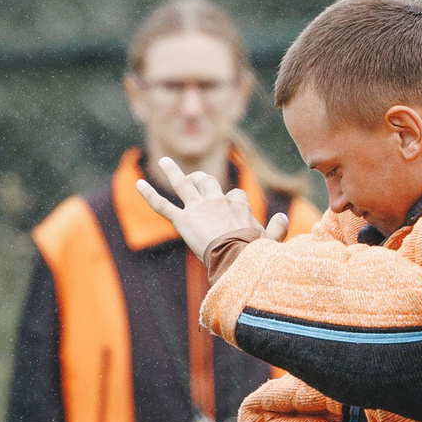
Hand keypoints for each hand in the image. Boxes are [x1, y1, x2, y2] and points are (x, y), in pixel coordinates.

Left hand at [135, 156, 287, 260]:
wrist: (237, 259)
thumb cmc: (255, 253)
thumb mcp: (271, 240)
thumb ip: (277, 228)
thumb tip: (284, 218)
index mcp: (238, 205)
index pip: (234, 196)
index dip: (233, 203)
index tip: (234, 215)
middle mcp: (217, 201)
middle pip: (207, 182)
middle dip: (200, 179)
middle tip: (194, 180)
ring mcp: (199, 209)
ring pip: (184, 184)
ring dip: (173, 172)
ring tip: (164, 161)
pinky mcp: (183, 221)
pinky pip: (163, 205)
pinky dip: (150, 195)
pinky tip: (138, 185)